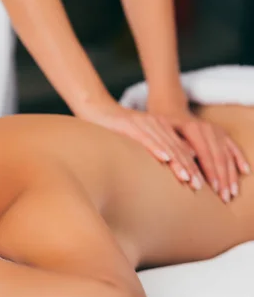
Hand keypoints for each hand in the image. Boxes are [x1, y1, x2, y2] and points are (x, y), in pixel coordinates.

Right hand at [79, 100, 203, 190]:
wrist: (96, 109)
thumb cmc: (115, 128)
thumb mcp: (140, 137)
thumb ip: (156, 146)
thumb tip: (171, 161)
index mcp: (162, 128)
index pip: (181, 149)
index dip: (192, 166)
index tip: (200, 184)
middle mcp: (156, 124)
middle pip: (178, 149)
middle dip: (189, 168)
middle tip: (198, 186)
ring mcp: (144, 123)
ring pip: (166, 145)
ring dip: (177, 162)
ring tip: (186, 178)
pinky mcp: (130, 125)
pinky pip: (146, 138)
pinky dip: (156, 148)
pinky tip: (164, 159)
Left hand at [149, 109, 249, 202]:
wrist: (172, 112)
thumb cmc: (163, 129)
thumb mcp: (163, 136)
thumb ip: (173, 149)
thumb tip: (180, 166)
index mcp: (193, 129)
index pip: (205, 155)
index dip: (210, 173)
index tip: (213, 190)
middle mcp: (208, 129)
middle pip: (219, 158)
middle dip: (223, 180)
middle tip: (224, 198)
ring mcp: (217, 131)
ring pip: (227, 156)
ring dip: (231, 176)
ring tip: (232, 193)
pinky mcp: (223, 134)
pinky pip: (234, 148)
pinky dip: (240, 160)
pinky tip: (245, 172)